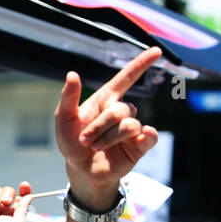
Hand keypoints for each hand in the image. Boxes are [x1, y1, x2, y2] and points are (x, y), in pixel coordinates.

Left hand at [55, 48, 160, 209]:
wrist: (80, 170)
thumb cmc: (71, 142)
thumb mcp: (64, 119)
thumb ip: (68, 97)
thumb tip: (72, 74)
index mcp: (106, 100)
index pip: (127, 77)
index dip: (141, 64)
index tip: (156, 51)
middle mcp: (122, 111)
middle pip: (120, 109)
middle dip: (99, 126)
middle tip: (85, 139)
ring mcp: (132, 128)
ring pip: (129, 125)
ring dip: (108, 138)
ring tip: (95, 147)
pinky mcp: (139, 145)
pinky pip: (149, 136)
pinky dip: (147, 137)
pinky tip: (143, 137)